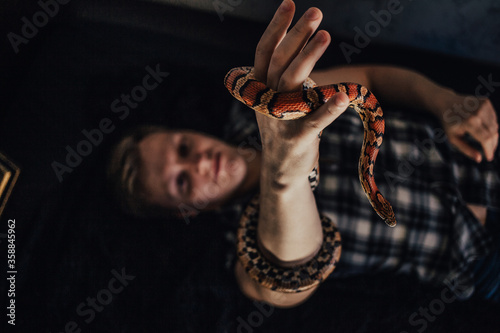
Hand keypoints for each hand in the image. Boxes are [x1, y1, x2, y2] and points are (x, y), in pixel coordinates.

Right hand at [253, 0, 348, 184]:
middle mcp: (266, 102)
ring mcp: (280, 121)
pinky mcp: (298, 139)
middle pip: (279, 62)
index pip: (264, 52)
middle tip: (316, 13)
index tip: (289, 4)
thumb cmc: (283, 128)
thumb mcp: (275, 101)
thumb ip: (280, 76)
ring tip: (326, 35)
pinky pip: (314, 120)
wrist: (281, 170)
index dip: (276, 28)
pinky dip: (328, 108)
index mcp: (260, 90)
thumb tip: (297, 44)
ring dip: (308, 57)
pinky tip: (343, 94)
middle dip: (297, 35)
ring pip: (292, 83)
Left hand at [442, 96, 498, 162]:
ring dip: (492, 135)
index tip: (489, 157)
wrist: (445, 102)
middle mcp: (478, 113)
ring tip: (483, 139)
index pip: (486, 139)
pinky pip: (494, 118)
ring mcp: (483, 105)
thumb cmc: (448, 122)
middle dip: (492, 144)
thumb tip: (479, 159)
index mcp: (470, 122)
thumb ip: (466, 149)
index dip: (489, 150)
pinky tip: (482, 127)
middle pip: (493, 133)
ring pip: (495, 126)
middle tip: (488, 150)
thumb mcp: (452, 138)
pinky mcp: (486, 101)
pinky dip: (491, 125)